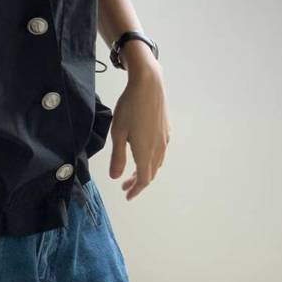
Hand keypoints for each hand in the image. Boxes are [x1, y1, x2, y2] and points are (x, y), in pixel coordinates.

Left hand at [109, 58, 170, 199]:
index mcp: (145, 152)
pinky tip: (144, 153)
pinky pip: (160, 152)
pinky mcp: (166, 130)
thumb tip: (116, 177)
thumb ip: (118, 157)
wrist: (148, 85)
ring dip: (145, 171)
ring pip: (157, 163)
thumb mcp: (118, 133)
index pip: (143, 179)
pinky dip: (151, 160)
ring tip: (133, 172)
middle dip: (138, 182)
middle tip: (125, 185)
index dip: (136, 190)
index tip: (127, 195)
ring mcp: (164, 139)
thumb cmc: (129, 108)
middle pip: (151, 173)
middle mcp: (158, 149)